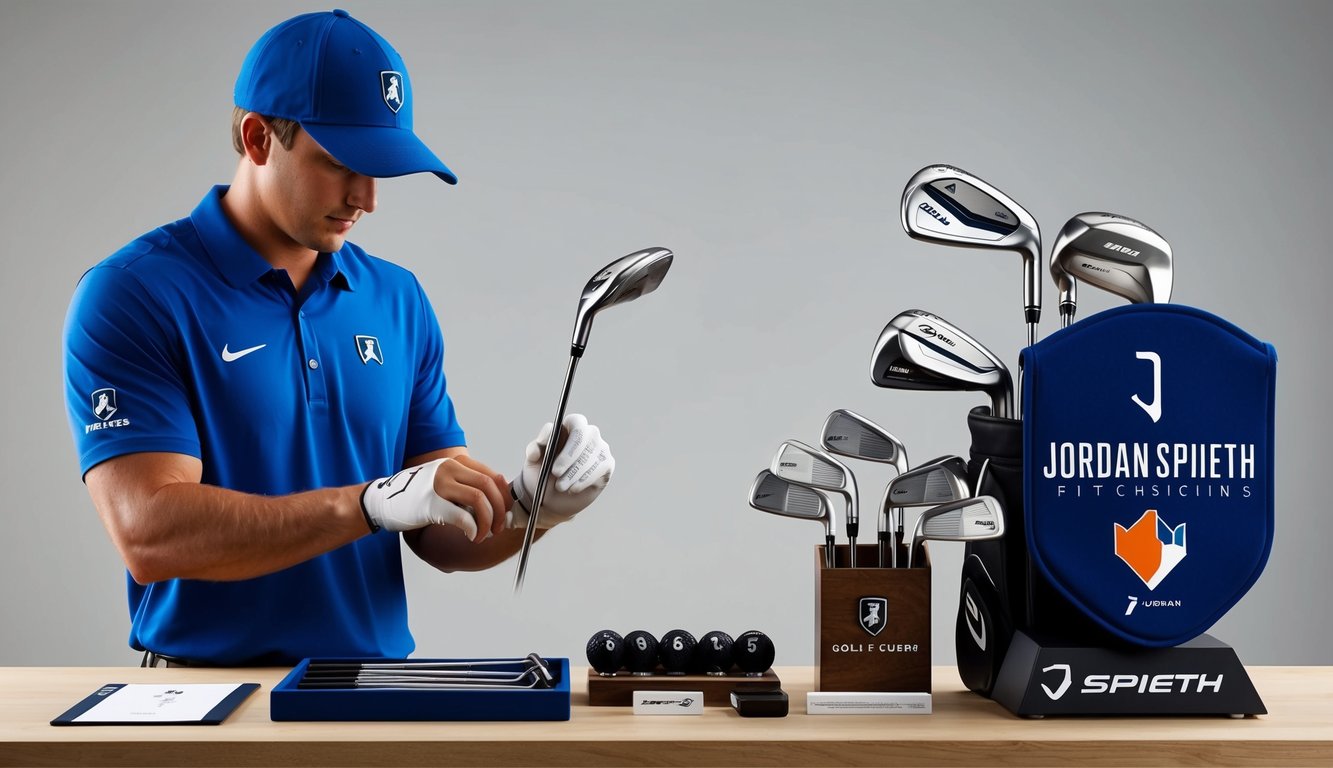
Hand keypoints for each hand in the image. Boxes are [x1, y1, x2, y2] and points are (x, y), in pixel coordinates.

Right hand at [361, 456, 509, 540]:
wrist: (381, 501)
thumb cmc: (415, 496)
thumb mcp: (444, 483)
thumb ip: (465, 487)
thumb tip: (496, 504)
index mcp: (455, 463)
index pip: (491, 476)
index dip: (504, 497)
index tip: (505, 512)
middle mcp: (448, 468)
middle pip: (488, 486)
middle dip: (499, 510)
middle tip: (498, 527)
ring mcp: (438, 484)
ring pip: (478, 499)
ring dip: (487, 521)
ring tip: (483, 534)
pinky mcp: (430, 503)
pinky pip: (462, 516)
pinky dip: (473, 528)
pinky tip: (471, 536)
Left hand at [509, 414, 613, 529]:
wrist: (552, 499)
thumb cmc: (543, 474)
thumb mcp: (533, 462)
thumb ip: (533, 450)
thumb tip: (535, 451)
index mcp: (570, 427)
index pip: (575, 421)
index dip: (562, 434)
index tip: (545, 447)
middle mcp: (589, 434)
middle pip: (583, 436)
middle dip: (568, 456)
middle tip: (555, 473)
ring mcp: (600, 448)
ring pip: (590, 456)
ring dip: (573, 473)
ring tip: (560, 487)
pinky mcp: (607, 464)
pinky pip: (599, 469)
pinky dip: (584, 480)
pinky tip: (573, 488)